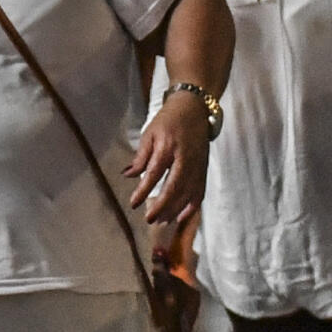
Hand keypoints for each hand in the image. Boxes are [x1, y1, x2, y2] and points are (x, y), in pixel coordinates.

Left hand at [125, 90, 208, 226]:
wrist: (194, 109)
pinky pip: (200, 192)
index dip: (144, 190)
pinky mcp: (204, 170)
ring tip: (161, 221)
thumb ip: (141, 156)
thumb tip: (127, 175)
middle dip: (162, 206)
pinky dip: (191, 207)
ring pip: (188, 193)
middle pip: (174, 187)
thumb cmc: (169, 120)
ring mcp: (198, 165)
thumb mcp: (150, 133)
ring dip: (174, 210)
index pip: (155, 172)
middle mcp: (185, 158)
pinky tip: (180, 218)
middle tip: (149, 220)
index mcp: (169, 146)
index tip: (133, 204)